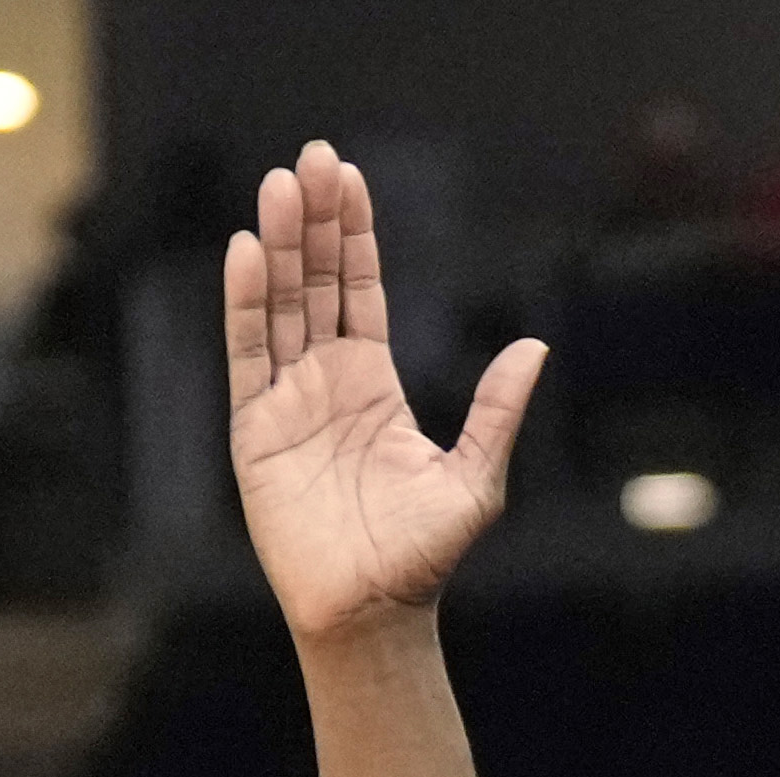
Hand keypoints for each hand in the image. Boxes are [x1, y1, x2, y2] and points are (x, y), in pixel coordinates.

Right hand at [228, 140, 548, 643]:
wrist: (372, 614)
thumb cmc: (423, 558)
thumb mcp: (476, 477)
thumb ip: (496, 410)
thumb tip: (534, 347)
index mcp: (374, 386)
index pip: (356, 291)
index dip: (352, 235)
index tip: (347, 178)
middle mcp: (326, 384)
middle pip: (314, 284)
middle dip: (313, 222)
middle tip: (312, 159)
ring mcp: (287, 405)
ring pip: (279, 307)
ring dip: (277, 247)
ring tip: (279, 186)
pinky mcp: (255, 433)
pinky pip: (247, 357)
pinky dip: (245, 305)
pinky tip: (247, 252)